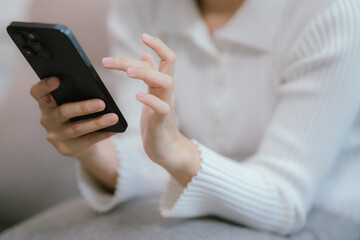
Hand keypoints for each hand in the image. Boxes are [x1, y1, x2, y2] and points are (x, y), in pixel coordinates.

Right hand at [29, 77, 118, 158]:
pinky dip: (102, 134)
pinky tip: (114, 129)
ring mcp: (56, 136)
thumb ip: (76, 95)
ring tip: (113, 117)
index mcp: (46, 103)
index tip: (57, 79)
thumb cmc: (77, 115)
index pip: (37, 93)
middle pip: (64, 111)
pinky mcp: (67, 149)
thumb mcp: (72, 103)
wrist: (78, 142)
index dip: (44, 86)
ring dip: (97, 122)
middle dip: (83, 107)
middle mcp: (48, 120)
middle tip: (101, 103)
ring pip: (77, 128)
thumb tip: (96, 89)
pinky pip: (87, 140)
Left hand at [103, 33, 200, 185]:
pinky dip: (150, 100)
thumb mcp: (153, 94)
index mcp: (162, 85)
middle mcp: (167, 92)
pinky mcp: (163, 122)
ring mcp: (167, 106)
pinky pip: (161, 108)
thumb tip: (145, 54)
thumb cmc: (157, 121)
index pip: (167, 58)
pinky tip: (138, 96)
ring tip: (129, 72)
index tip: (143, 35)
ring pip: (166, 82)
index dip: (158, 45)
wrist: (166, 149)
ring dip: (147, 73)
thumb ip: (150, 75)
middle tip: (108, 62)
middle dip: (137, 59)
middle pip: (165, 65)